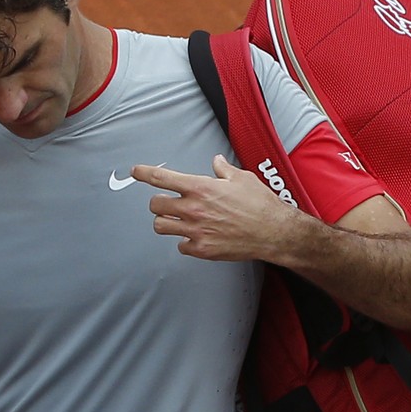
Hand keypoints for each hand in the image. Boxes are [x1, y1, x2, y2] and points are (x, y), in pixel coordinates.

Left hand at [133, 155, 301, 260]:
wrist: (274, 232)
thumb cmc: (261, 205)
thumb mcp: (242, 178)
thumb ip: (223, 170)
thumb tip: (217, 163)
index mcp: (200, 188)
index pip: (162, 178)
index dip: (145, 173)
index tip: (136, 171)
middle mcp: (194, 208)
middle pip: (155, 205)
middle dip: (158, 203)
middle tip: (166, 203)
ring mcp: (196, 230)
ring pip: (161, 226)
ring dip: (165, 222)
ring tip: (175, 220)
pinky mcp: (202, 249)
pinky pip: (180, 246)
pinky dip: (184, 242)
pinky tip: (194, 237)